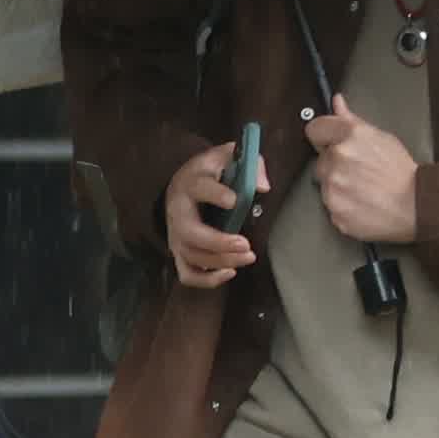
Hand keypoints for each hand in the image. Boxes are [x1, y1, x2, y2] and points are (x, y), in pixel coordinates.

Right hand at [163, 142, 260, 288]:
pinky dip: (207, 280)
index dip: (215, 195)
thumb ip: (251, 166)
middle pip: (190, 233)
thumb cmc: (211, 172)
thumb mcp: (228, 157)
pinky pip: (187, 274)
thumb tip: (262, 188)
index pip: (199, 188)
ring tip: (249, 257)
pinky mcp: (179, 252)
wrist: (181, 186)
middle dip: (218, 242)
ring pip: (192, 256)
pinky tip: (230, 273)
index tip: (234, 201)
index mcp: (191, 183)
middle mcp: (178, 211)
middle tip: (246, 245)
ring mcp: (176, 235)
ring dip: (221, 261)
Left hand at [305, 99, 420, 244]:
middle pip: (321, 160)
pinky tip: (362, 200)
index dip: (323, 135)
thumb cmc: (402, 172)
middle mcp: (336, 161)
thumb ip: (352, 119)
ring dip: (339, 185)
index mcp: (348, 137)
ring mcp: (333, 188)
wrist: (416, 204)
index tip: (328, 140)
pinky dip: (343, 204)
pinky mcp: (335, 212)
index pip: (315, 129)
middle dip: (335, 163)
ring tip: (363, 186)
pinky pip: (331, 205)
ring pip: (325, 184)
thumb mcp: (381, 137)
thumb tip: (337, 104)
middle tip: (359, 169)